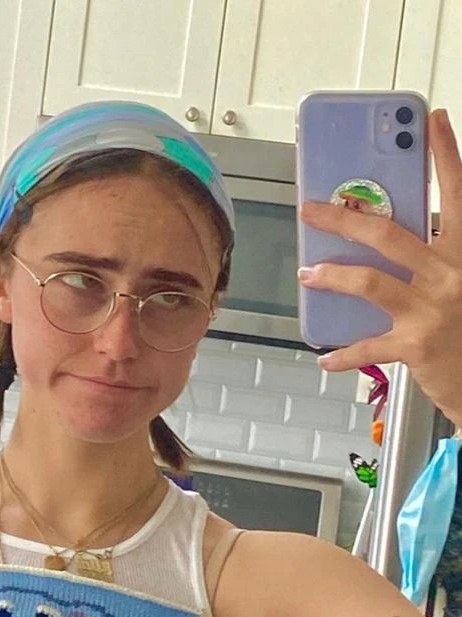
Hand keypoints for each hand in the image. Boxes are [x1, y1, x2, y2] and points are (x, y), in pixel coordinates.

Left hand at [297, 108, 461, 425]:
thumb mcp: (458, 278)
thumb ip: (432, 256)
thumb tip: (380, 236)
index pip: (457, 194)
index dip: (445, 156)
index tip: (431, 121)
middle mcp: (451, 274)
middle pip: (389, 234)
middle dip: (344, 218)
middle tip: (312, 209)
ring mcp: (433, 309)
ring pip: (370, 281)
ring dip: (332, 276)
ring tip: (308, 274)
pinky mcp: (416, 346)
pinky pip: (367, 346)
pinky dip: (342, 353)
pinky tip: (324, 357)